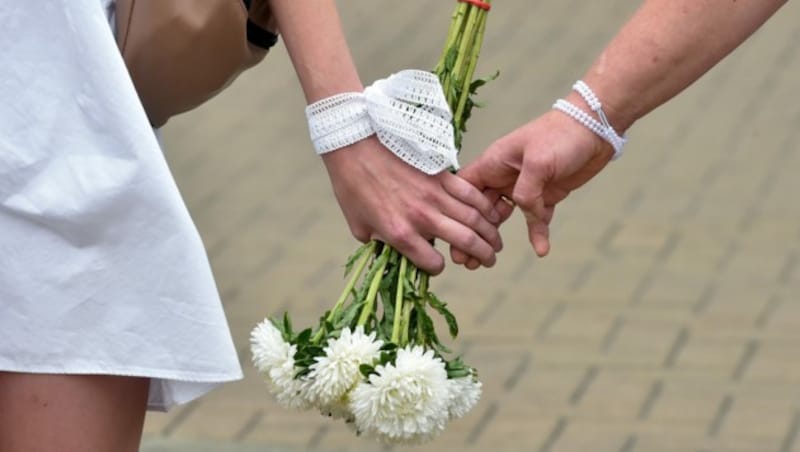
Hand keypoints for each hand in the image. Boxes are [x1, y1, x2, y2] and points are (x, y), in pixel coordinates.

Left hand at [322, 136, 503, 274]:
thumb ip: (378, 242)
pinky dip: (485, 206)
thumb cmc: (350, 183)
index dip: (437, 266)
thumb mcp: (358, 224)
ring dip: (490, 233)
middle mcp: (423, 217)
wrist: (354, 142)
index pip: (433, 263)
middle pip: (466, 242)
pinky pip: (471, 194)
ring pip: (475, 219)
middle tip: (489, 261)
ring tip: (496, 243)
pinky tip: (492, 214)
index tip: (438, 263)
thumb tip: (390, 249)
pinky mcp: (441, 175)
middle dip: (482, 255)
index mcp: (400, 233)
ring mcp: (435, 195)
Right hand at [456, 110, 614, 257]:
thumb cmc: (562, 135)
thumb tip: (524, 213)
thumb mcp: (538, 161)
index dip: (455, 210)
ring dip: (494, 238)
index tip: (448, 234)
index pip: (464, 188)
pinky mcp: (544, 195)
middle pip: (478, 208)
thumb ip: (526, 190)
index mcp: (494, 162)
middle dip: (470, 233)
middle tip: (463, 259)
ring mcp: (523, 187)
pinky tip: (541, 250)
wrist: (596, 129)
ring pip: (501, 218)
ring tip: (485, 262)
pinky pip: (535, 219)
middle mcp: (503, 175)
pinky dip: (537, 234)